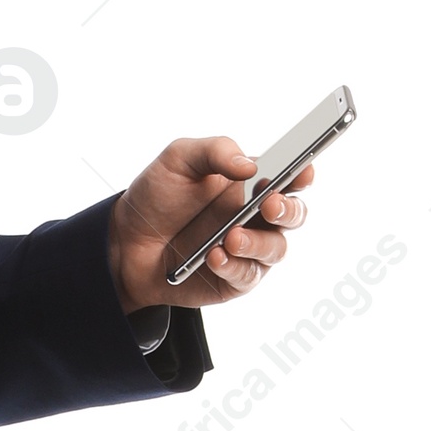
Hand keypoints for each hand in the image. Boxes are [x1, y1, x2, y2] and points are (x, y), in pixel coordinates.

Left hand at [107, 135, 313, 315]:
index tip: (304, 169)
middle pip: (294, 214)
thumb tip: (250, 166)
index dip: (302, 172)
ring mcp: (248, 249)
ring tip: (231, 237)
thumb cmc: (159, 196)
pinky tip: (214, 256)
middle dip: (288, 210)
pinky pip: (246, 275)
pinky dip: (232, 266)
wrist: (127, 240)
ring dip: (257, 243)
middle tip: (270, 204)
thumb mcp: (179, 160)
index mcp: (254, 182)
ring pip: (275, 249)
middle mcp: (257, 215)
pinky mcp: (234, 278)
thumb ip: (215, 152)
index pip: (290, 176)